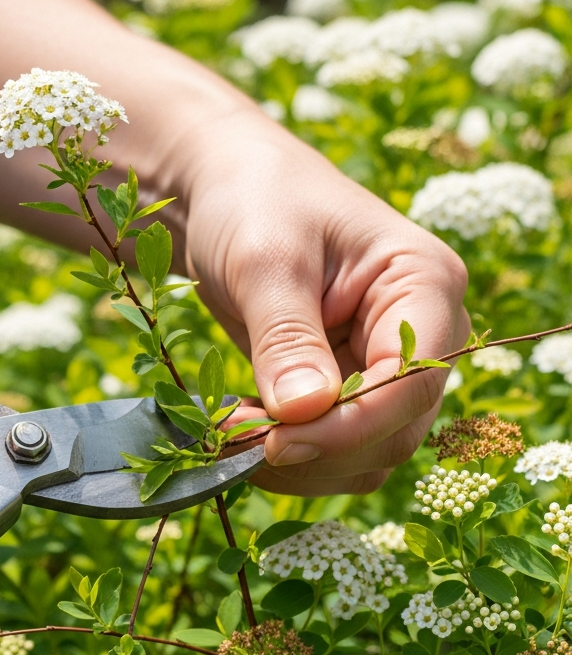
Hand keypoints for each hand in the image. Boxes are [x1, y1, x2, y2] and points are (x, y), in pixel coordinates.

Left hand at [181, 112, 469, 494]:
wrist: (230, 192)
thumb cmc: (255, 203)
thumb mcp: (266, 262)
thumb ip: (287, 338)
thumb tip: (303, 415)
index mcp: (424, 284)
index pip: (413, 380)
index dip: (349, 426)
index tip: (276, 441)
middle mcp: (421, 333)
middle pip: (395, 429)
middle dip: (318, 449)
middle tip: (237, 439)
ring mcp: (385, 366)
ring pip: (366, 452)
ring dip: (302, 462)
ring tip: (233, 434)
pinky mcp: (348, 388)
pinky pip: (335, 449)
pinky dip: (291, 457)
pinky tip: (244, 436)